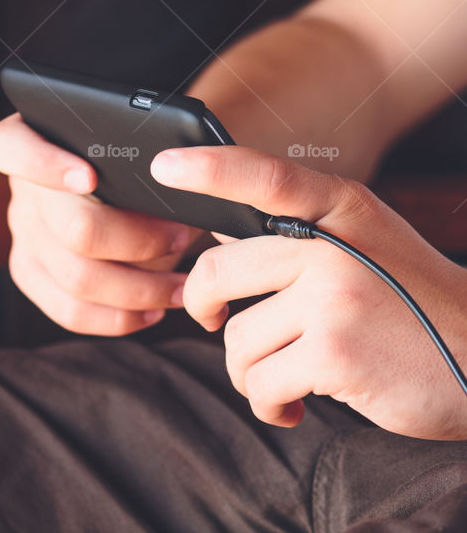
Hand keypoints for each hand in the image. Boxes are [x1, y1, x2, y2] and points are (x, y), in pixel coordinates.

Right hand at [0, 113, 194, 334]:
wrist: (124, 179)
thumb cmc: (131, 153)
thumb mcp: (133, 141)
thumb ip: (139, 157)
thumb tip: (172, 183)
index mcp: (30, 136)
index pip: (10, 148)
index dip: (45, 165)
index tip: (89, 177)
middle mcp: (21, 187)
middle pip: (71, 227)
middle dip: (138, 240)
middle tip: (181, 236)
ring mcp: (22, 232)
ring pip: (76, 278)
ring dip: (139, 289)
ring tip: (180, 287)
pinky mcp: (30, 271)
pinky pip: (69, 310)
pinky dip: (116, 317)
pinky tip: (151, 310)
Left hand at [150, 144, 466, 439]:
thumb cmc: (410, 300)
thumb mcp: (364, 239)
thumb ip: (300, 229)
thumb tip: (217, 231)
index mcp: (338, 206)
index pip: (263, 175)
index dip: (209, 167)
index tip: (164, 166)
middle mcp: (331, 245)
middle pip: (219, 269)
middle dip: (203, 306)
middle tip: (213, 322)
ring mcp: (334, 298)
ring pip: (236, 337)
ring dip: (246, 370)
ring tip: (279, 376)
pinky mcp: (335, 355)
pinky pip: (261, 383)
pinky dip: (268, 404)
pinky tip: (292, 406)